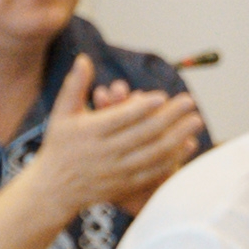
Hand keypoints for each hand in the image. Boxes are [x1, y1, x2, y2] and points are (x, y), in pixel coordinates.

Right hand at [28, 68, 205, 217]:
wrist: (52, 190)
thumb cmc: (59, 145)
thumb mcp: (61, 114)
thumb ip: (74, 86)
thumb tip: (83, 58)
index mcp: (89, 132)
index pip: (121, 118)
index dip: (143, 107)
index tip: (163, 95)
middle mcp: (104, 153)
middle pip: (143, 134)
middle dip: (170, 117)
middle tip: (189, 102)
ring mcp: (115, 171)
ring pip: (152, 153)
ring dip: (178, 137)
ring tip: (195, 121)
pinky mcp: (124, 186)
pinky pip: (152, 172)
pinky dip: (172, 159)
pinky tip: (187, 145)